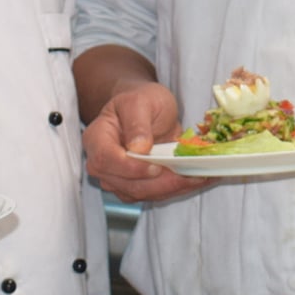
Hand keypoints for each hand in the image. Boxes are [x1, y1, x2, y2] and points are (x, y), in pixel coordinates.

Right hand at [82, 80, 209, 203]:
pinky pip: (153, 194)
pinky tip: (193, 180)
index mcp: (97, 138)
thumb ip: (137, 122)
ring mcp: (116, 178)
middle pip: (125, 183)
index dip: (130, 167)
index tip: (155, 166)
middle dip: (159, 183)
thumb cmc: (140, 101)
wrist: (147, 110)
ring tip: (198, 177)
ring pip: (141, 193)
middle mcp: (102, 163)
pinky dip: (175, 189)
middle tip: (189, 175)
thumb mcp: (140, 101)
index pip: (105, 160)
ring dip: (171, 188)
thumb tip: (139, 148)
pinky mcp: (133, 187)